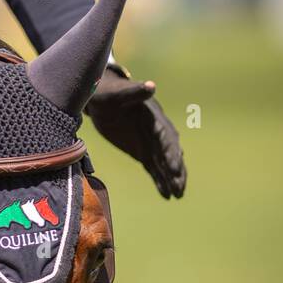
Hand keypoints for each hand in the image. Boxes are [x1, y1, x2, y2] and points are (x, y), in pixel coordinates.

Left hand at [84, 64, 186, 198]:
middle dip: (176, 171)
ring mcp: (151, 144)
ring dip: (172, 179)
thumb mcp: (118, 94)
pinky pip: (154, 169)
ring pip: (165, 164)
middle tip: (180, 188)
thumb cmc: (109, 94)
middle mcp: (157, 133)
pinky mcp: (143, 152)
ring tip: (178, 195)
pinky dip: (160, 181)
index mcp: (154, 119)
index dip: (170, 154)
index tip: (174, 169)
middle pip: (171, 154)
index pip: (166, 138)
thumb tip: (151, 86)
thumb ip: (134, 92)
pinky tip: (167, 195)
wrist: (102, 100)